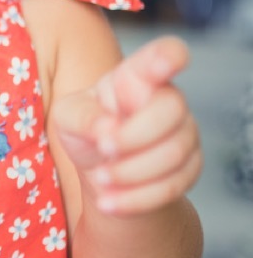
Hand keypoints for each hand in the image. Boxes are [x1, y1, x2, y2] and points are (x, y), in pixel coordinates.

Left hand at [53, 35, 200, 216]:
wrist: (103, 172)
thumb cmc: (87, 129)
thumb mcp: (68, 117)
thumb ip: (82, 116)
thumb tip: (107, 128)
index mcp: (137, 77)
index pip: (164, 55)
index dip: (170, 56)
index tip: (168, 61)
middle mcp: (168, 101)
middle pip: (173, 109)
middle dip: (135, 135)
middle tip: (103, 147)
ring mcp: (185, 134)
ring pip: (174, 153)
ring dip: (132, 171)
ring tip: (100, 179)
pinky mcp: (189, 169)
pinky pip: (172, 186)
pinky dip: (136, 198)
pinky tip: (109, 202)